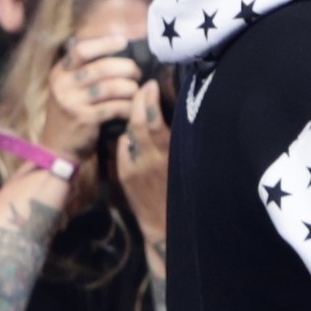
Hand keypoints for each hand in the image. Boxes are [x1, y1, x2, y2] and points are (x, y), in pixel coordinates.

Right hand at [41, 35, 140, 161]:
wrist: (58, 147)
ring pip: (111, 87)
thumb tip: (117, 47)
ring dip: (130, 88)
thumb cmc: (71, 112)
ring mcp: (72, 102)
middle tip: (137, 73)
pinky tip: (134, 108)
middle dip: (126, 68)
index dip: (104, 43)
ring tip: (136, 91)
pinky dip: (128, 107)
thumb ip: (86, 69)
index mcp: (60, 72)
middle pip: (102, 68)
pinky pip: (114, 107)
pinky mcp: (84, 119)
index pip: (81, 49)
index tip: (123, 40)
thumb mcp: (69, 87)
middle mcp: (63, 85)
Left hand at [116, 80, 169, 238]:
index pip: (153, 121)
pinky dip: (128, 138)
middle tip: (141, 86)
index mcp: (169, 155)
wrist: (165, 226)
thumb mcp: (187, 165)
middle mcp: (149, 159)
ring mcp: (134, 167)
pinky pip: (123, 148)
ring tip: (137, 103)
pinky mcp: (125, 175)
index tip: (151, 84)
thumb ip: (177, 142)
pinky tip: (134, 133)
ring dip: (131, 116)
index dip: (149, 100)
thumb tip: (172, 115)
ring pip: (128, 133)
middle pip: (136, 122)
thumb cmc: (184, 193)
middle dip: (136, 100)